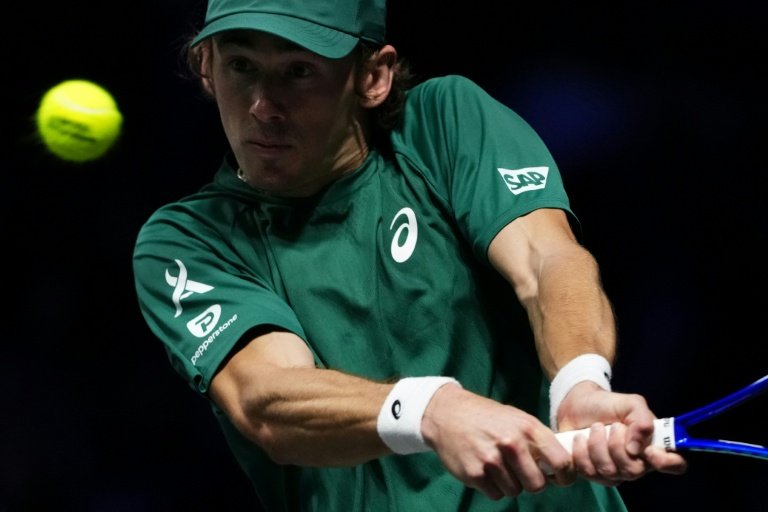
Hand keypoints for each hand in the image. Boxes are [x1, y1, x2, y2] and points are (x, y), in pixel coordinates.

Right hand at [421, 384, 576, 499]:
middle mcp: (512, 443)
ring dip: (509, 484)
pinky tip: (484, 468)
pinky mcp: (475, 473)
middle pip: (537, 485)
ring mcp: (492, 459)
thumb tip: (561, 468)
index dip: (565, 476)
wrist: (447, 413)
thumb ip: (538, 441)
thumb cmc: (487, 418)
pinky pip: (496, 494)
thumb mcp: (517, 419)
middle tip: (521, 472)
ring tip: (497, 465)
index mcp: (528, 427)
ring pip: (515, 491)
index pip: (562, 462)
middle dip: (531, 483)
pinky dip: (492, 487)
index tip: (559, 478)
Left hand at [556, 382, 687, 485]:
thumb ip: (642, 420)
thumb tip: (636, 448)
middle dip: (617, 446)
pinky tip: (581, 438)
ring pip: (608, 472)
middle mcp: (637, 463)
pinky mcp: (593, 474)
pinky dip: (581, 451)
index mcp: (653, 446)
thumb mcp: (631, 403)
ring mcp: (615, 472)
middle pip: (634, 472)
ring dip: (597, 445)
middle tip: (612, 426)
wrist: (578, 404)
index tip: (648, 450)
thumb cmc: (608, 405)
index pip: (675, 465)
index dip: (666, 462)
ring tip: (595, 428)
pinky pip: (589, 472)